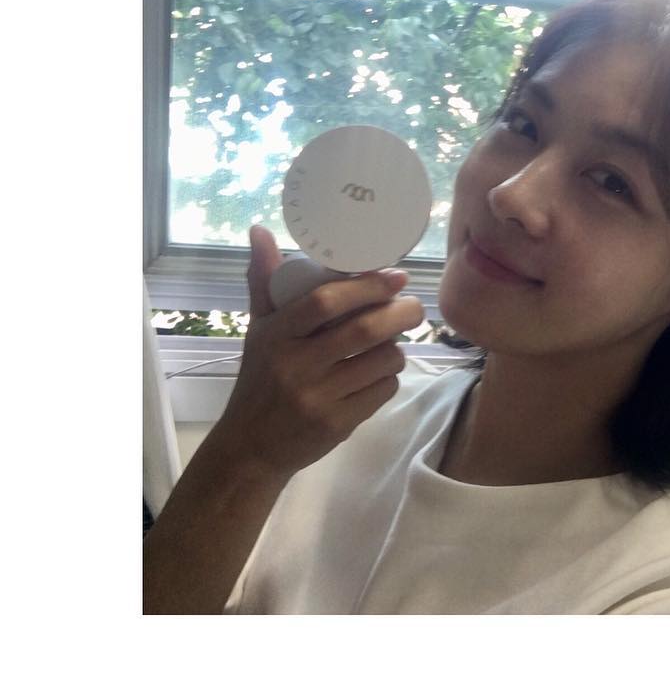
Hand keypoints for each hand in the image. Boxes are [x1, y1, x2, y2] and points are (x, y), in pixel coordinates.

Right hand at [207, 225, 424, 481]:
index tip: (396, 277)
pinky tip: (379, 372)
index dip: (366, 285)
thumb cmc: (260, 378)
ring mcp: (317, 399)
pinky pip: (383, 390)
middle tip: (413, 305)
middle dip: (400, 313)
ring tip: (392, 340)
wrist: (249, 448)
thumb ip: (265, 280)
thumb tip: (259, 229)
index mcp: (276, 335)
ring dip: (397, 346)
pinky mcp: (337, 425)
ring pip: (382, 360)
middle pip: (364, 330)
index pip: (324, 301)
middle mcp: (295, 366)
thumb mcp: (258, 328)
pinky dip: (390, 376)